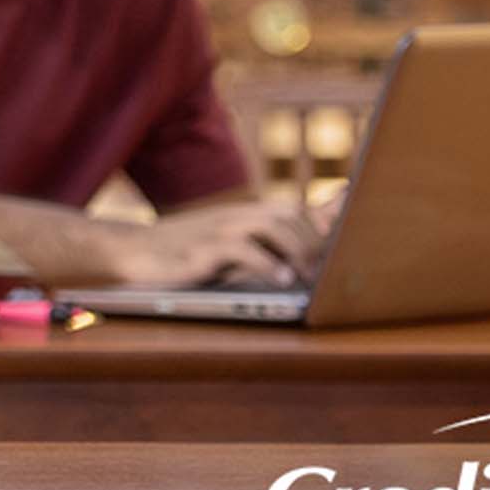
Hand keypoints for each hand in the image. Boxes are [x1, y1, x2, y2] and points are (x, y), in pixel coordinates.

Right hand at [103, 197, 328, 288]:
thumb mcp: (224, 247)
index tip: (358, 224)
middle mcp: (237, 216)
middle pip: (292, 215)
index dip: (330, 216)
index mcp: (245, 216)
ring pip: (273, 225)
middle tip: (328, 272)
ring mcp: (220, 229)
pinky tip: (282, 280)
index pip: (297, 210)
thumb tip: (301, 258)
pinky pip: (243, 249)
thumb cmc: (183, 253)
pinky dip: (267, 263)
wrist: (132, 251)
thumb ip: (260, 248)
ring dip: (297, 249)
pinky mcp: (204, 249)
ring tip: (309, 276)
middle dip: (316, 241)